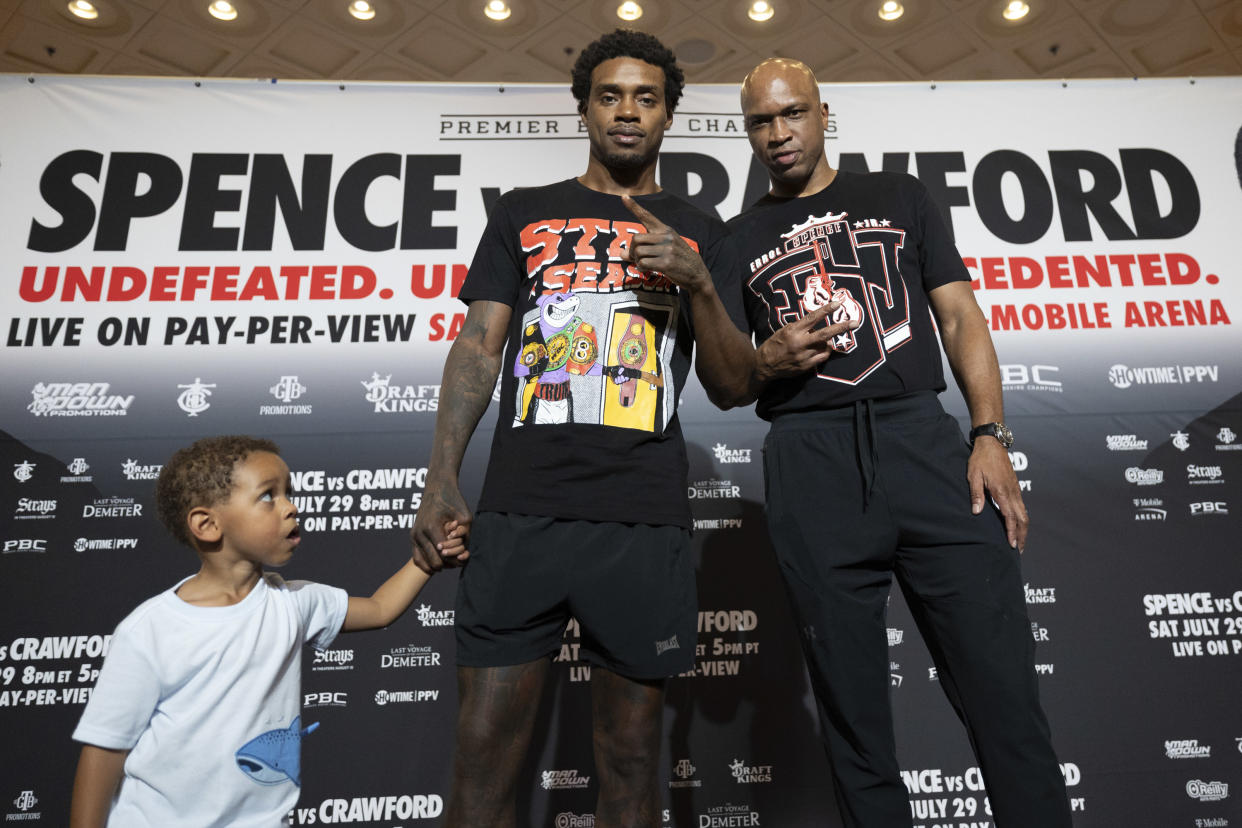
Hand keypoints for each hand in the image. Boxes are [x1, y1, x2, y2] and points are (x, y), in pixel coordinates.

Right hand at [409, 481, 471, 572]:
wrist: (437, 488)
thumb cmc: (453, 500)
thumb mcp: (465, 516)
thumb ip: (466, 536)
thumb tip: (463, 554)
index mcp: (431, 527)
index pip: (443, 553)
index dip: (456, 557)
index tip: (464, 554)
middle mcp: (419, 533)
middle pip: (434, 561)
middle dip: (449, 563)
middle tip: (459, 559)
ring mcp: (414, 536)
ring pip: (425, 563)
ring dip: (439, 565)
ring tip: (451, 561)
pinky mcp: (413, 537)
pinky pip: (417, 559)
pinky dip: (428, 564)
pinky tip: (441, 562)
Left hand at [621, 195, 711, 291]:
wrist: (697, 273)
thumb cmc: (678, 260)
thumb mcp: (665, 248)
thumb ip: (644, 248)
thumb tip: (622, 253)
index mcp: (665, 230)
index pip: (647, 216)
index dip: (634, 207)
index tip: (624, 197)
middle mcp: (666, 237)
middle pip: (636, 239)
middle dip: (632, 250)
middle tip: (636, 258)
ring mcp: (667, 250)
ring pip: (638, 252)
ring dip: (637, 261)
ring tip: (644, 264)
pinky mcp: (666, 263)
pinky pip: (643, 263)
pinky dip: (641, 268)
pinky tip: (647, 270)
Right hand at [755, 302, 860, 379]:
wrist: (764, 365)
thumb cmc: (775, 344)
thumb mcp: (784, 330)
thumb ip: (801, 327)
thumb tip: (817, 324)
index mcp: (793, 331)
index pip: (813, 318)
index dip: (826, 310)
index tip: (837, 303)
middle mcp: (800, 343)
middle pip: (825, 334)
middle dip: (841, 327)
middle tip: (855, 323)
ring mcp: (804, 356)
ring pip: (825, 346)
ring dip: (826, 342)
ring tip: (819, 341)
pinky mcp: (806, 366)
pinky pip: (822, 357)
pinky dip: (824, 351)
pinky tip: (819, 350)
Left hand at [967, 436, 1027, 550]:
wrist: (992, 443)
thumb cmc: (980, 459)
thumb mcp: (973, 476)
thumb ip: (976, 494)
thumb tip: (976, 512)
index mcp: (1002, 491)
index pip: (1009, 516)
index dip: (1011, 532)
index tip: (1012, 545)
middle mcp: (1012, 492)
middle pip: (1022, 518)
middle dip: (1022, 535)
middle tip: (1019, 550)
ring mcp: (1016, 489)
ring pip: (1024, 513)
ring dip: (1023, 528)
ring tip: (1020, 541)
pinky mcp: (1015, 487)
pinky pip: (1022, 506)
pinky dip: (1022, 519)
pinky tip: (1018, 525)